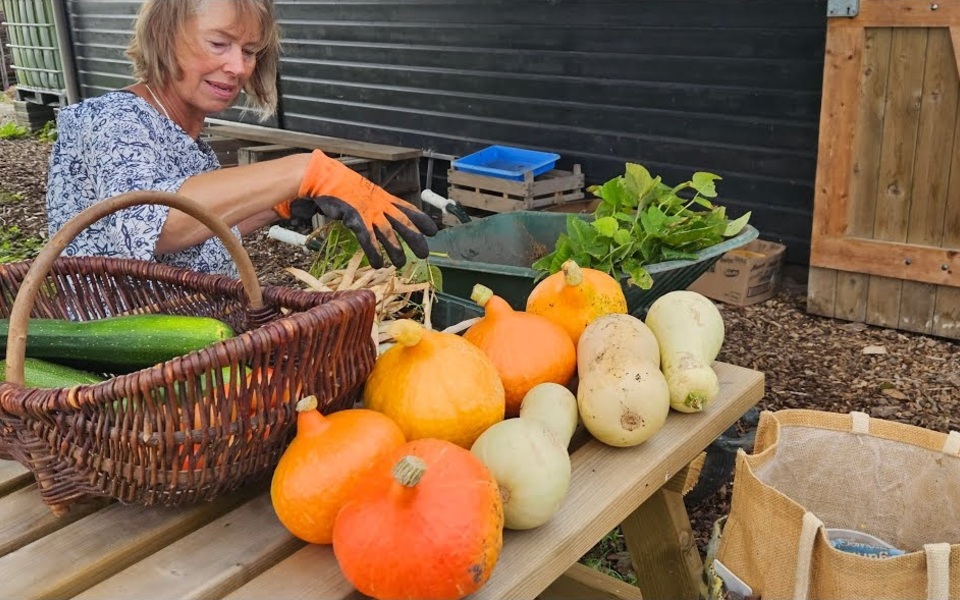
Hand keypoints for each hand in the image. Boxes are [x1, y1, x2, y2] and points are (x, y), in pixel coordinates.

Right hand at [275, 150, 436, 268]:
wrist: (325, 178)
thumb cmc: (343, 187)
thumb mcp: (365, 194)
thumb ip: (375, 206)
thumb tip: (382, 218)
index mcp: (384, 197)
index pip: (408, 208)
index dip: (421, 219)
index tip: (433, 231)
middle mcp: (380, 204)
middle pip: (403, 223)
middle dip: (415, 239)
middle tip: (424, 254)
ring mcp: (369, 211)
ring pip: (388, 234)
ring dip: (396, 250)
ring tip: (400, 265)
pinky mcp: (356, 218)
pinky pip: (368, 239)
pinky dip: (375, 252)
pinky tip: (379, 264)